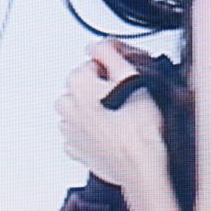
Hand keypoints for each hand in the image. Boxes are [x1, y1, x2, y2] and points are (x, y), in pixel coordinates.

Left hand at [55, 40, 165, 185]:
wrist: (142, 164)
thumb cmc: (140, 128)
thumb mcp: (131, 77)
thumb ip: (110, 54)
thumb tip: (98, 46)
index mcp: (78, 85)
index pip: (92, 64)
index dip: (112, 69)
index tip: (124, 78)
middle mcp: (68, 107)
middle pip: (81, 86)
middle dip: (98, 89)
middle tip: (123, 98)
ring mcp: (71, 131)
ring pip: (77, 110)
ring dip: (92, 110)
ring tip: (116, 116)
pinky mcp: (77, 150)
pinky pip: (78, 134)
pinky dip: (89, 132)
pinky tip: (109, 133)